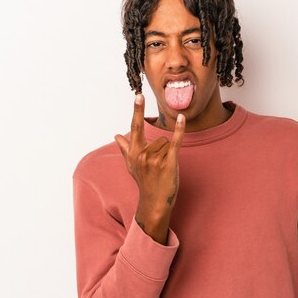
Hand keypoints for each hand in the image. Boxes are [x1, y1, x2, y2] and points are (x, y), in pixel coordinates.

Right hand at [115, 94, 185, 243]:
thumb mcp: (131, 166)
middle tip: (146, 120)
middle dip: (153, 136)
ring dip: (168, 154)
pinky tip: (181, 118)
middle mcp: (143, 155)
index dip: (136, 111)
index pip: (135, 127)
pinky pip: (175, 142)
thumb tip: (116, 136)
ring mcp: (155, 159)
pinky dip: (179, 130)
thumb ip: (125, 149)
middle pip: (157, 137)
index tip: (138, 96)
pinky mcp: (169, 163)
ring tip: (164, 168)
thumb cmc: (144, 182)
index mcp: (134, 153)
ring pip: (167, 143)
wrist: (154, 201)